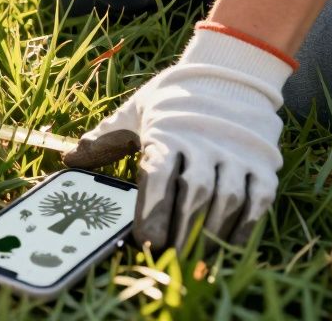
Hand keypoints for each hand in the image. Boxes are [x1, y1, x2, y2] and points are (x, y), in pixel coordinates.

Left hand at [63, 24, 294, 249]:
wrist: (228, 72)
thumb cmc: (172, 98)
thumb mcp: (135, 112)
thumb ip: (104, 138)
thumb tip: (68, 159)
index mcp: (168, 133)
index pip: (158, 178)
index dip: (151, 212)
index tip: (143, 241)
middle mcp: (204, 143)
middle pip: (194, 195)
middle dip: (180, 231)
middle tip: (168, 259)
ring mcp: (237, 153)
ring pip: (227, 200)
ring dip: (211, 234)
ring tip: (195, 258)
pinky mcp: (263, 163)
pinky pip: (257, 200)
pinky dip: (243, 226)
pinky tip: (227, 244)